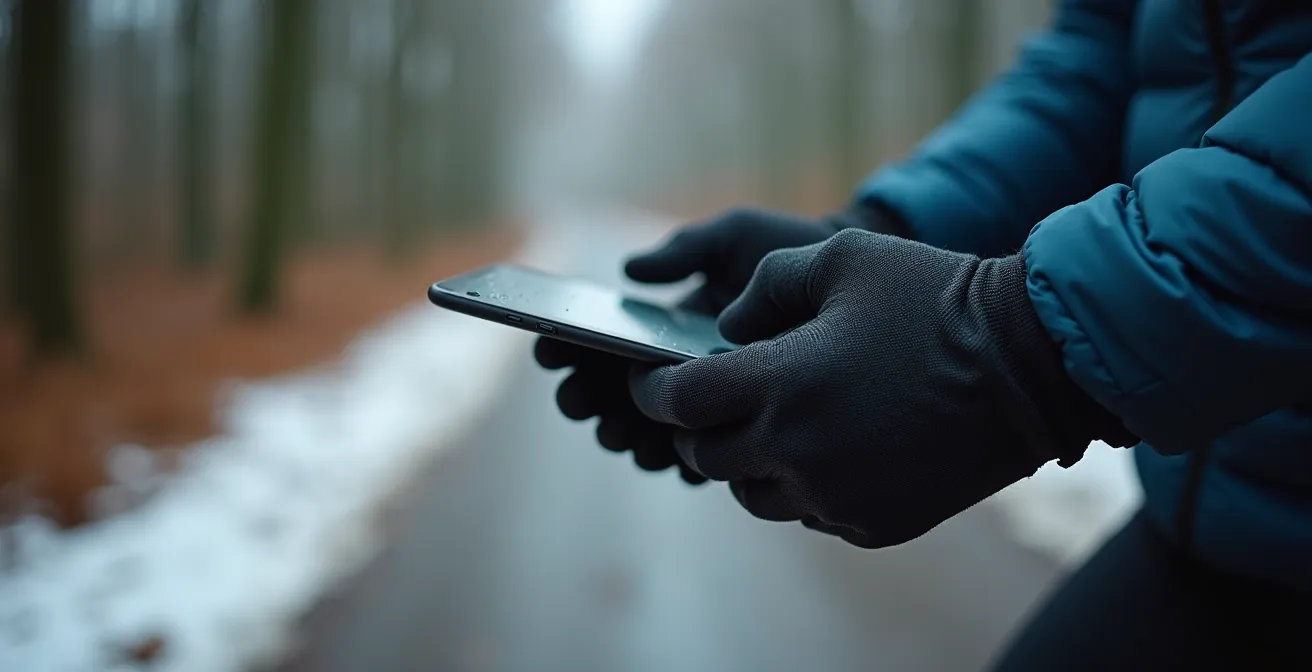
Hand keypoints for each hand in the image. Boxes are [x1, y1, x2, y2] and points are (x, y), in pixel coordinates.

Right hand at [535, 205, 893, 481]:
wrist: (859, 282)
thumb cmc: (791, 247)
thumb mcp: (735, 237)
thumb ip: (684, 250)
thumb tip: (630, 272)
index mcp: (668, 321)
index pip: (606, 341)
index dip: (571, 349)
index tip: (551, 351)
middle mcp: (681, 364)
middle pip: (616, 393)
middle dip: (590, 399)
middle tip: (579, 400)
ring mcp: (711, 399)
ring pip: (651, 431)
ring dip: (627, 434)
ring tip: (620, 431)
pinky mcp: (746, 426)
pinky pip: (703, 456)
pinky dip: (680, 459)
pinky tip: (674, 455)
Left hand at [628, 229, 1135, 546]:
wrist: (1031, 366)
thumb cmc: (932, 297)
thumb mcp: (842, 257)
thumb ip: (765, 286)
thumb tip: (728, 328)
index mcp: (781, 383)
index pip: (680, 402)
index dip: (654, 390)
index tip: (652, 381)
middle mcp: (799, 452)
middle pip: (707, 457)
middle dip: (698, 427)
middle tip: (710, 403)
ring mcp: (837, 497)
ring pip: (753, 494)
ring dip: (749, 461)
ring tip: (774, 425)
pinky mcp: (873, 525)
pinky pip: (811, 513)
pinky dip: (805, 485)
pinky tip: (830, 449)